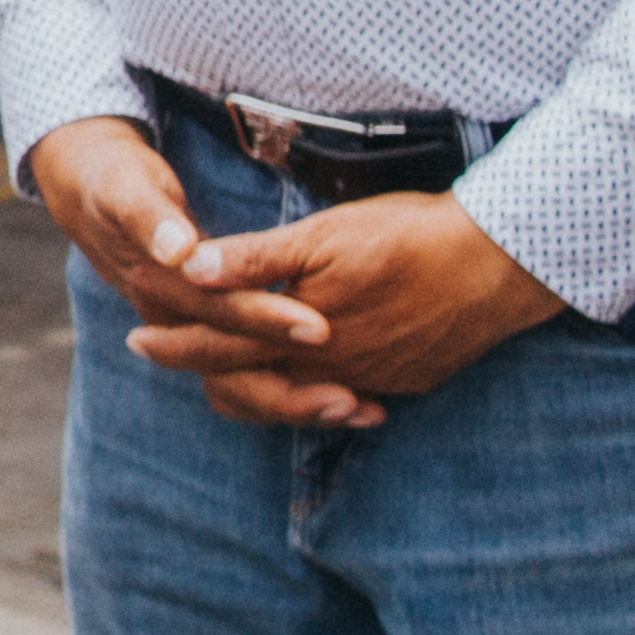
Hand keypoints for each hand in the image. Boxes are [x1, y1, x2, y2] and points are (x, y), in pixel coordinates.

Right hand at [27, 118, 367, 429]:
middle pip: (236, 370)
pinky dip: (298, 389)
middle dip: (295, 387)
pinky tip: (353, 396)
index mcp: (159, 286)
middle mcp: (174, 322)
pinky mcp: (209, 334)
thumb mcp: (127, 192)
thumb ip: (153, 219)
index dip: (267, 321)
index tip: (320, 327)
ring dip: (302, 402)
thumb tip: (180, 252)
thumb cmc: (116, 187)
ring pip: (246, 387)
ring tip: (364, 410)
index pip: (220, 312)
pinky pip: (253, 376)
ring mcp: (191, 333)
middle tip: (355, 397)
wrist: (92, 198)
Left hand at [134, 194, 564, 412]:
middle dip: (203, 366)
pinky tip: (311, 384)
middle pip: (253, 381)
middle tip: (155, 352)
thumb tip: (190, 267)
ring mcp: (373, 380)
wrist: (497, 266)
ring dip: (260, 385)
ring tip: (227, 369)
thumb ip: (256, 259)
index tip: (137, 340)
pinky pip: (350, 397)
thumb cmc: (405, 236)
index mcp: (301, 332)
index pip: (222, 346)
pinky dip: (319, 393)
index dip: (178, 343)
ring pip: (299, 396)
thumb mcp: (323, 236)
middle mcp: (332, 367)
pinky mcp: (407, 381)